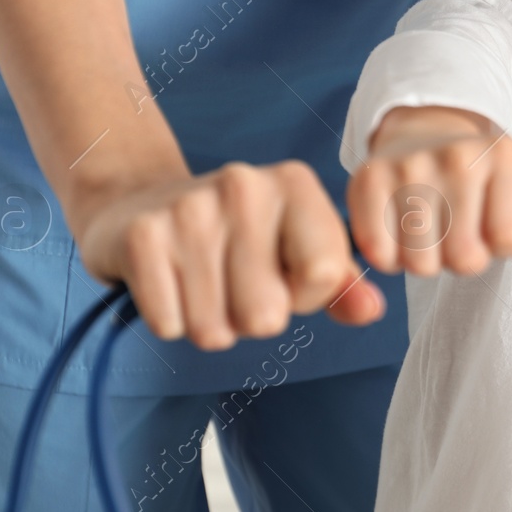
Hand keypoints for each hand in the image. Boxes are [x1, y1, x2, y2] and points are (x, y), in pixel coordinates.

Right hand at [71, 161, 385, 348]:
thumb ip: (340, 284)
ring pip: (214, 328)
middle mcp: (245, 184)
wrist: (140, 206)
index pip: (324, 274)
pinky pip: (170, 324)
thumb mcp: (295, 250)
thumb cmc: (236, 240)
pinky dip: (169, 319)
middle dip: (249, 319)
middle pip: (268, 314)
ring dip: (207, 322)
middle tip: (232, 284)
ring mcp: (190, 206)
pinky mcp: (143, 235)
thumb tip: (372, 310)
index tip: (281, 274)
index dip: (303, 295)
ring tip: (200, 282)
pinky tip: (168, 282)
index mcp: (295, 183)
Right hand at [347, 106, 511, 276]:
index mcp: (506, 157)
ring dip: (427, 260)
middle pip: (466, 259)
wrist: (424, 132)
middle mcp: (458, 157)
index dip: (504, 245)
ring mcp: (409, 166)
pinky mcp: (367, 181)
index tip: (496, 226)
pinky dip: (390, 256)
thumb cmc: (484, 176)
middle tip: (459, 229)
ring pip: (421, 264)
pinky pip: (380, 255)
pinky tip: (399, 230)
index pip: (511, 237)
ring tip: (431, 228)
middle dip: (465, 257)